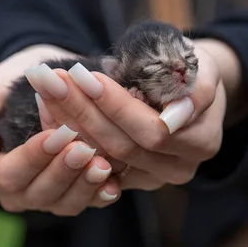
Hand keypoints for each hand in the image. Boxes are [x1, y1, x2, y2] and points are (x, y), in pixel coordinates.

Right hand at [0, 45, 120, 215]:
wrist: (49, 78)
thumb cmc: (10, 84)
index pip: (6, 175)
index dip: (32, 158)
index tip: (57, 134)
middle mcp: (16, 190)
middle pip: (36, 193)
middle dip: (62, 170)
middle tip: (84, 147)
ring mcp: (46, 195)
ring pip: (63, 203)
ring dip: (84, 185)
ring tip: (102, 164)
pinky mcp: (74, 193)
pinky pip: (87, 203)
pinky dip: (100, 195)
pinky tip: (113, 183)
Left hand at [26, 41, 227, 190]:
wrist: (191, 89)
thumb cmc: (195, 70)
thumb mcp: (202, 69)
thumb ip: (195, 92)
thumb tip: (173, 117)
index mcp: (199, 143)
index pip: (151, 131)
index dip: (116, 106)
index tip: (84, 76)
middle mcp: (177, 169)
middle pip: (121, 146)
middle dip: (83, 110)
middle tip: (52, 79)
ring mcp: (151, 177)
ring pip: (100, 156)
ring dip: (68, 120)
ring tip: (45, 87)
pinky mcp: (128, 177)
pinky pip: (92, 160)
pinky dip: (68, 133)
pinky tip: (48, 106)